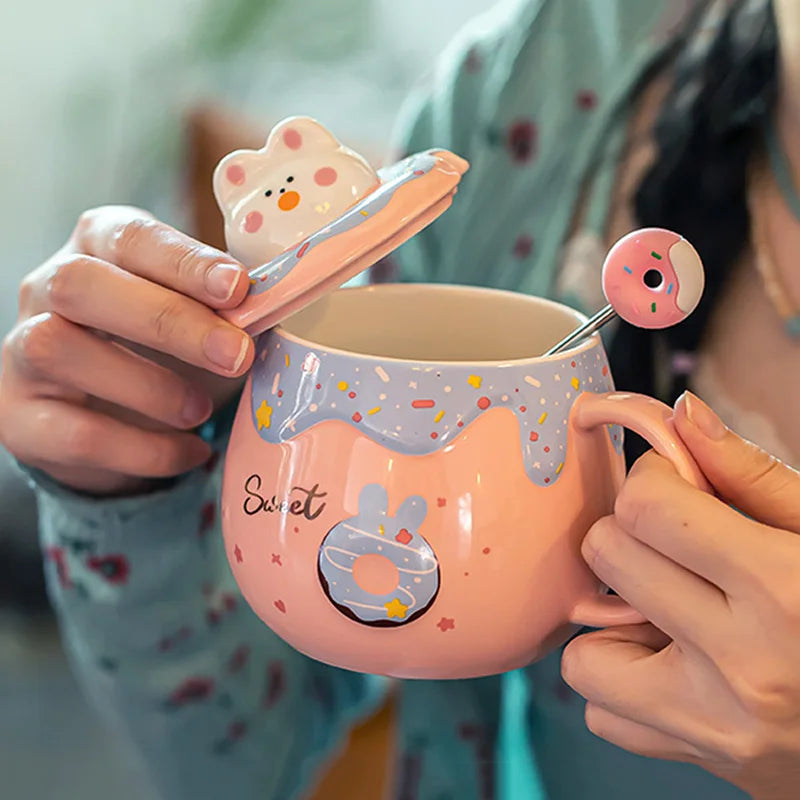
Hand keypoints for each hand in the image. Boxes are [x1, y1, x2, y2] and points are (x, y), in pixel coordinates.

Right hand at [0, 206, 254, 494]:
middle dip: (168, 320)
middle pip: (83, 285)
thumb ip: (225, 307)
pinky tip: (189, 452)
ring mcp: (22, 351)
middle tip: (234, 354)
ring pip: (59, 350)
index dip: (184, 262)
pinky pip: (75, 433)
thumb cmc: (161, 350)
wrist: (103, 416)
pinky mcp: (20, 417)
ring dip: (147, 385)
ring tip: (201, 411)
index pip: (131, 237)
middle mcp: (47, 288)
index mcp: (98, 247)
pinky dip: (144, 449)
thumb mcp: (195, 316)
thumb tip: (278, 307)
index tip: (237, 288)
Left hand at [561, 392, 799, 799]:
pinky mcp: (700, 758)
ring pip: (584, 652)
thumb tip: (680, 414)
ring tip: (671, 612)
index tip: (675, 489)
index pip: (646, 506)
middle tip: (675, 548)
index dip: (654, 482)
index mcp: (784, 588)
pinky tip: (672, 664)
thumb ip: (750, 473)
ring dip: (614, 624)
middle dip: (631, 538)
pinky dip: (622, 685)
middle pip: (607, 557)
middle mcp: (743, 663)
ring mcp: (715, 723)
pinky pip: (602, 714)